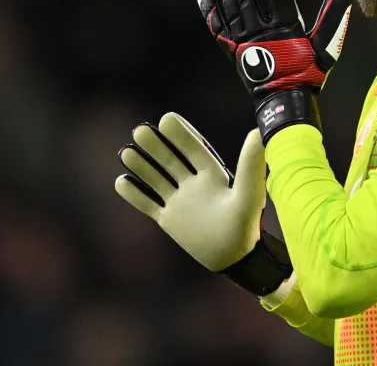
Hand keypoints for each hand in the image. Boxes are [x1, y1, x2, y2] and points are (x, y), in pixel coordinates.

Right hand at [114, 112, 291, 294]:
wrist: (234, 259)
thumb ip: (250, 165)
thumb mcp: (248, 194)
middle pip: (171, 160)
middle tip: (140, 130)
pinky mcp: (170, 220)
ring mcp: (180, 202)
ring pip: (156, 179)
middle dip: (156, 146)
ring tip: (126, 151)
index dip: (181, 134)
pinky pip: (148, 204)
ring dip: (142, 166)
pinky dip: (135, 194)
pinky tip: (120, 181)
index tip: (166, 118)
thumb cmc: (246, 226)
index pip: (194, 149)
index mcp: (213, 175)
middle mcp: (194, 185)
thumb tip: (257, 132)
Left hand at [197, 0, 354, 142]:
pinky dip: (210, 7)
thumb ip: (334, 14)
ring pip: (230, 4)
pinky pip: (217, 25)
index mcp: (284, 28)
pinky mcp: (231, 49)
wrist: (285, 101)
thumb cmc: (309, 72)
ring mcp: (242, 40)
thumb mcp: (327, 45)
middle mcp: (260, 31)